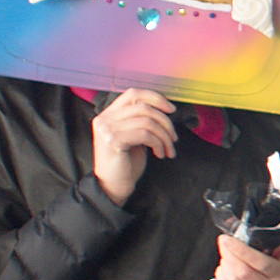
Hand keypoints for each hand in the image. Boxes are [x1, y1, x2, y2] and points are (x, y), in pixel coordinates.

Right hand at [89, 87, 177, 203]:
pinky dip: (158, 144)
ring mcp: (107, 129)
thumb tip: (165, 110)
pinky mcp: (113, 140)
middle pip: (144, 107)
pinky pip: (145, 134)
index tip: (171, 109)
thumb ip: (142, 121)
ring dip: (164, 136)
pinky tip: (159, 154)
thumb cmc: (126, 162)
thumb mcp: (135, 136)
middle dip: (165, 122)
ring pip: (147, 121)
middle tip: (173, 138)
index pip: (133, 94)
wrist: (112, 185)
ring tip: (168, 150)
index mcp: (110, 114)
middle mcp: (105, 118)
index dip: (155, 98)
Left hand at [214, 233, 279, 279]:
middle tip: (224, 244)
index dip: (240, 250)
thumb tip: (260, 235)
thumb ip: (278, 245)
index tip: (227, 239)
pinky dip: (222, 277)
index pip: (259, 262)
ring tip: (225, 256)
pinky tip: (223, 268)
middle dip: (228, 255)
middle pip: (243, 272)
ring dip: (225, 265)